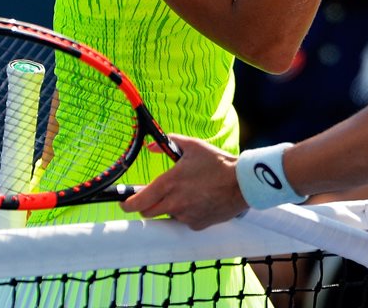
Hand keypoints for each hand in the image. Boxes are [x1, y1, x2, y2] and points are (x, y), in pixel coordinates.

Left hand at [120, 136, 247, 229]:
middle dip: (147, 206)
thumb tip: (152, 145)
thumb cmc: (218, 163)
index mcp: (169, 183)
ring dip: (170, 208)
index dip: (127, 205)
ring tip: (187, 193)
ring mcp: (185, 216)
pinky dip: (187, 213)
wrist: (242, 183)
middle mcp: (174, 203)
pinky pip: (185, 221)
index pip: (138, 202)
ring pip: (168, 216)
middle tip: (154, 196)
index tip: (124, 203)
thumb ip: (169, 142)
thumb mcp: (193, 146)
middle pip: (148, 213)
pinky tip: (200, 201)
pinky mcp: (197, 224)